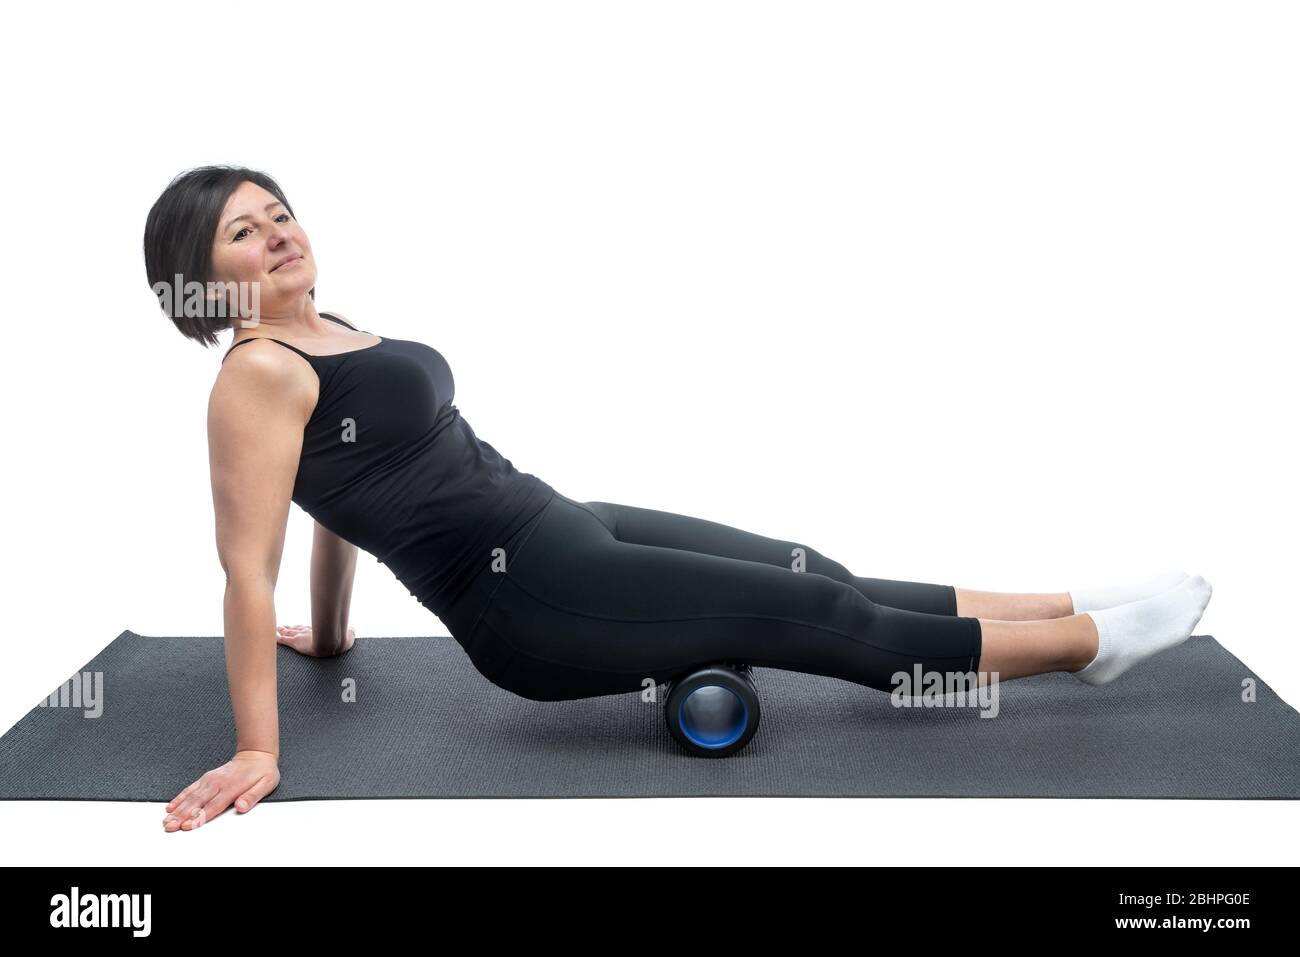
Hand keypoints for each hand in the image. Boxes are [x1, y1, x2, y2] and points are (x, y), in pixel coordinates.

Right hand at [162, 750, 279, 831]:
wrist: (255, 754)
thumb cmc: (262, 772)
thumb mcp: (265, 784)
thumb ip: (252, 796)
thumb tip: (241, 807)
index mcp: (231, 787)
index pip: (213, 806)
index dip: (199, 817)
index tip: (187, 825)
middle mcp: (217, 783)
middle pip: (197, 802)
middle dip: (182, 816)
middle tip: (169, 826)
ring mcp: (210, 780)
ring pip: (191, 796)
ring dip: (177, 809)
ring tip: (166, 820)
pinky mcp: (206, 778)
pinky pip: (190, 789)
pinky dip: (180, 798)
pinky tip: (171, 806)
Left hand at [276, 623, 355, 656]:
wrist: (332, 644)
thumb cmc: (341, 641)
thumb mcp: (348, 636)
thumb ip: (350, 633)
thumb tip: (353, 629)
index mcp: (319, 631)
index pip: (308, 628)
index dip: (302, 628)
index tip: (297, 627)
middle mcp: (309, 632)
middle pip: (297, 629)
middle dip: (290, 628)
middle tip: (283, 627)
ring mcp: (301, 636)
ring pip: (289, 633)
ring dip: (282, 632)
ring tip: (277, 630)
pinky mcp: (295, 642)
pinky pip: (284, 641)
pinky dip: (278, 640)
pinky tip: (274, 639)